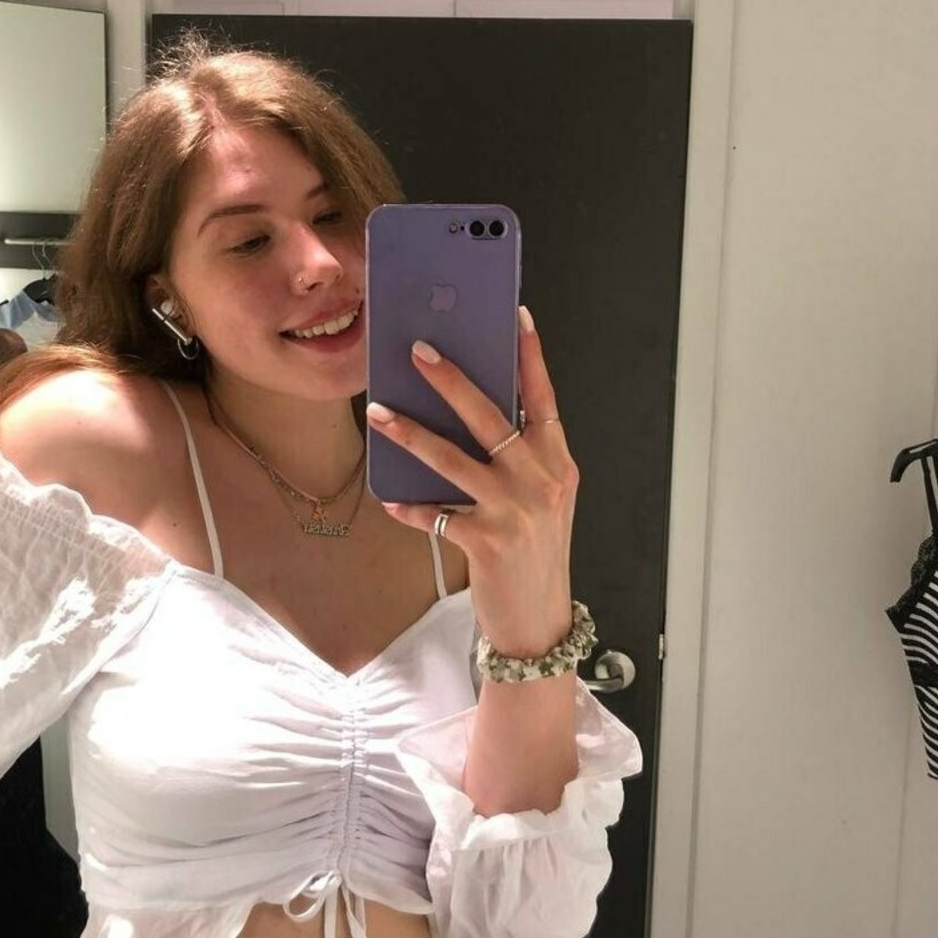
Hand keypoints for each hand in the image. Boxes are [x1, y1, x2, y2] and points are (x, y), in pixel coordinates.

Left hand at [366, 306, 579, 656]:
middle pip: (490, 416)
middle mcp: (541, 479)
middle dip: (451, 380)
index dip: (530, 356)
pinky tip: (389, 500)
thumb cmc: (536, 552)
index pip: (543, 398)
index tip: (516, 316)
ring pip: (452, 457)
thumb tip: (471, 412)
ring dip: (410, 433)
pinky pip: (435, 513)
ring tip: (379, 412)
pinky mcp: (486, 541)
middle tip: (419, 351)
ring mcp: (514, 509)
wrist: (541, 621)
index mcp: (558, 461)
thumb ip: (521, 458)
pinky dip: (409, 506)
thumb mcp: (544, 498)